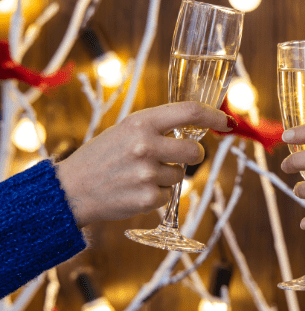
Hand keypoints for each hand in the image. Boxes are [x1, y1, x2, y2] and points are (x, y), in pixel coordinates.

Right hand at [57, 102, 235, 226]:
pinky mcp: (147, 198)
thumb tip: (195, 128)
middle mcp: (146, 145)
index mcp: (141, 122)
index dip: (214, 116)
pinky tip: (135, 189)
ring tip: (140, 175)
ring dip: (168, 176)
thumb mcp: (126, 130)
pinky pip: (168, 194)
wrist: (71, 189)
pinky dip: (157, 194)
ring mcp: (147, 174)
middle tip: (179, 156)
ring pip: (181, 175)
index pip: (190, 112)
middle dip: (193, 155)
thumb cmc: (101, 156)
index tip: (228, 122)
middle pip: (195, 150)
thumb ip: (158, 127)